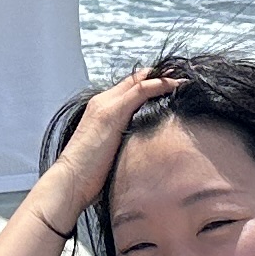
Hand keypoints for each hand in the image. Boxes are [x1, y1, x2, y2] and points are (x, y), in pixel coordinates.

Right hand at [27, 69, 177, 240]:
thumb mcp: (109, 155)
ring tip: (183, 77)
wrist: (71, 181)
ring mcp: (106, 105)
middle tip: (182, 74)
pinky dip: (160, 85)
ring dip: (163, 78)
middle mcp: (102, 102)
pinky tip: (177, 84)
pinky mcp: (112, 112)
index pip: (127, 90)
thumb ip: (123, 145)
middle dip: (158, 76)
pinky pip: (141, 90)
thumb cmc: (87, 176)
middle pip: (134, 81)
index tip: (171, 85)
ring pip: (139, 82)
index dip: (148, 84)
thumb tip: (141, 152)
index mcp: (99, 111)